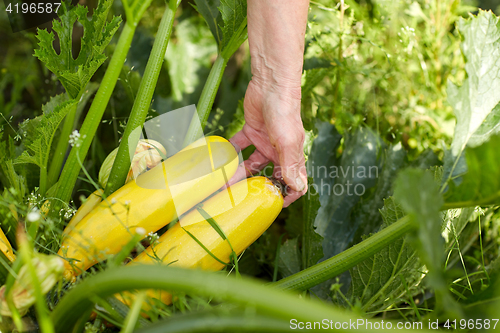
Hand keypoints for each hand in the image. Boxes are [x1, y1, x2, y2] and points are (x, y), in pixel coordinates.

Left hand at [230, 79, 306, 206]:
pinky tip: (219, 160)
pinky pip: (239, 146)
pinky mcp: (250, 131)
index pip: (294, 183)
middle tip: (241, 198)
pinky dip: (230, 152)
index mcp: (292, 156)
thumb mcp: (288, 141)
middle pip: (269, 176)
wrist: (271, 83)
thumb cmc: (285, 112)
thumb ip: (290, 165)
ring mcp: (264, 142)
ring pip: (251, 164)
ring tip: (225, 184)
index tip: (273, 205)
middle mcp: (279, 152)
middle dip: (256, 188)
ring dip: (239, 174)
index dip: (287, 195)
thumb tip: (296, 187)